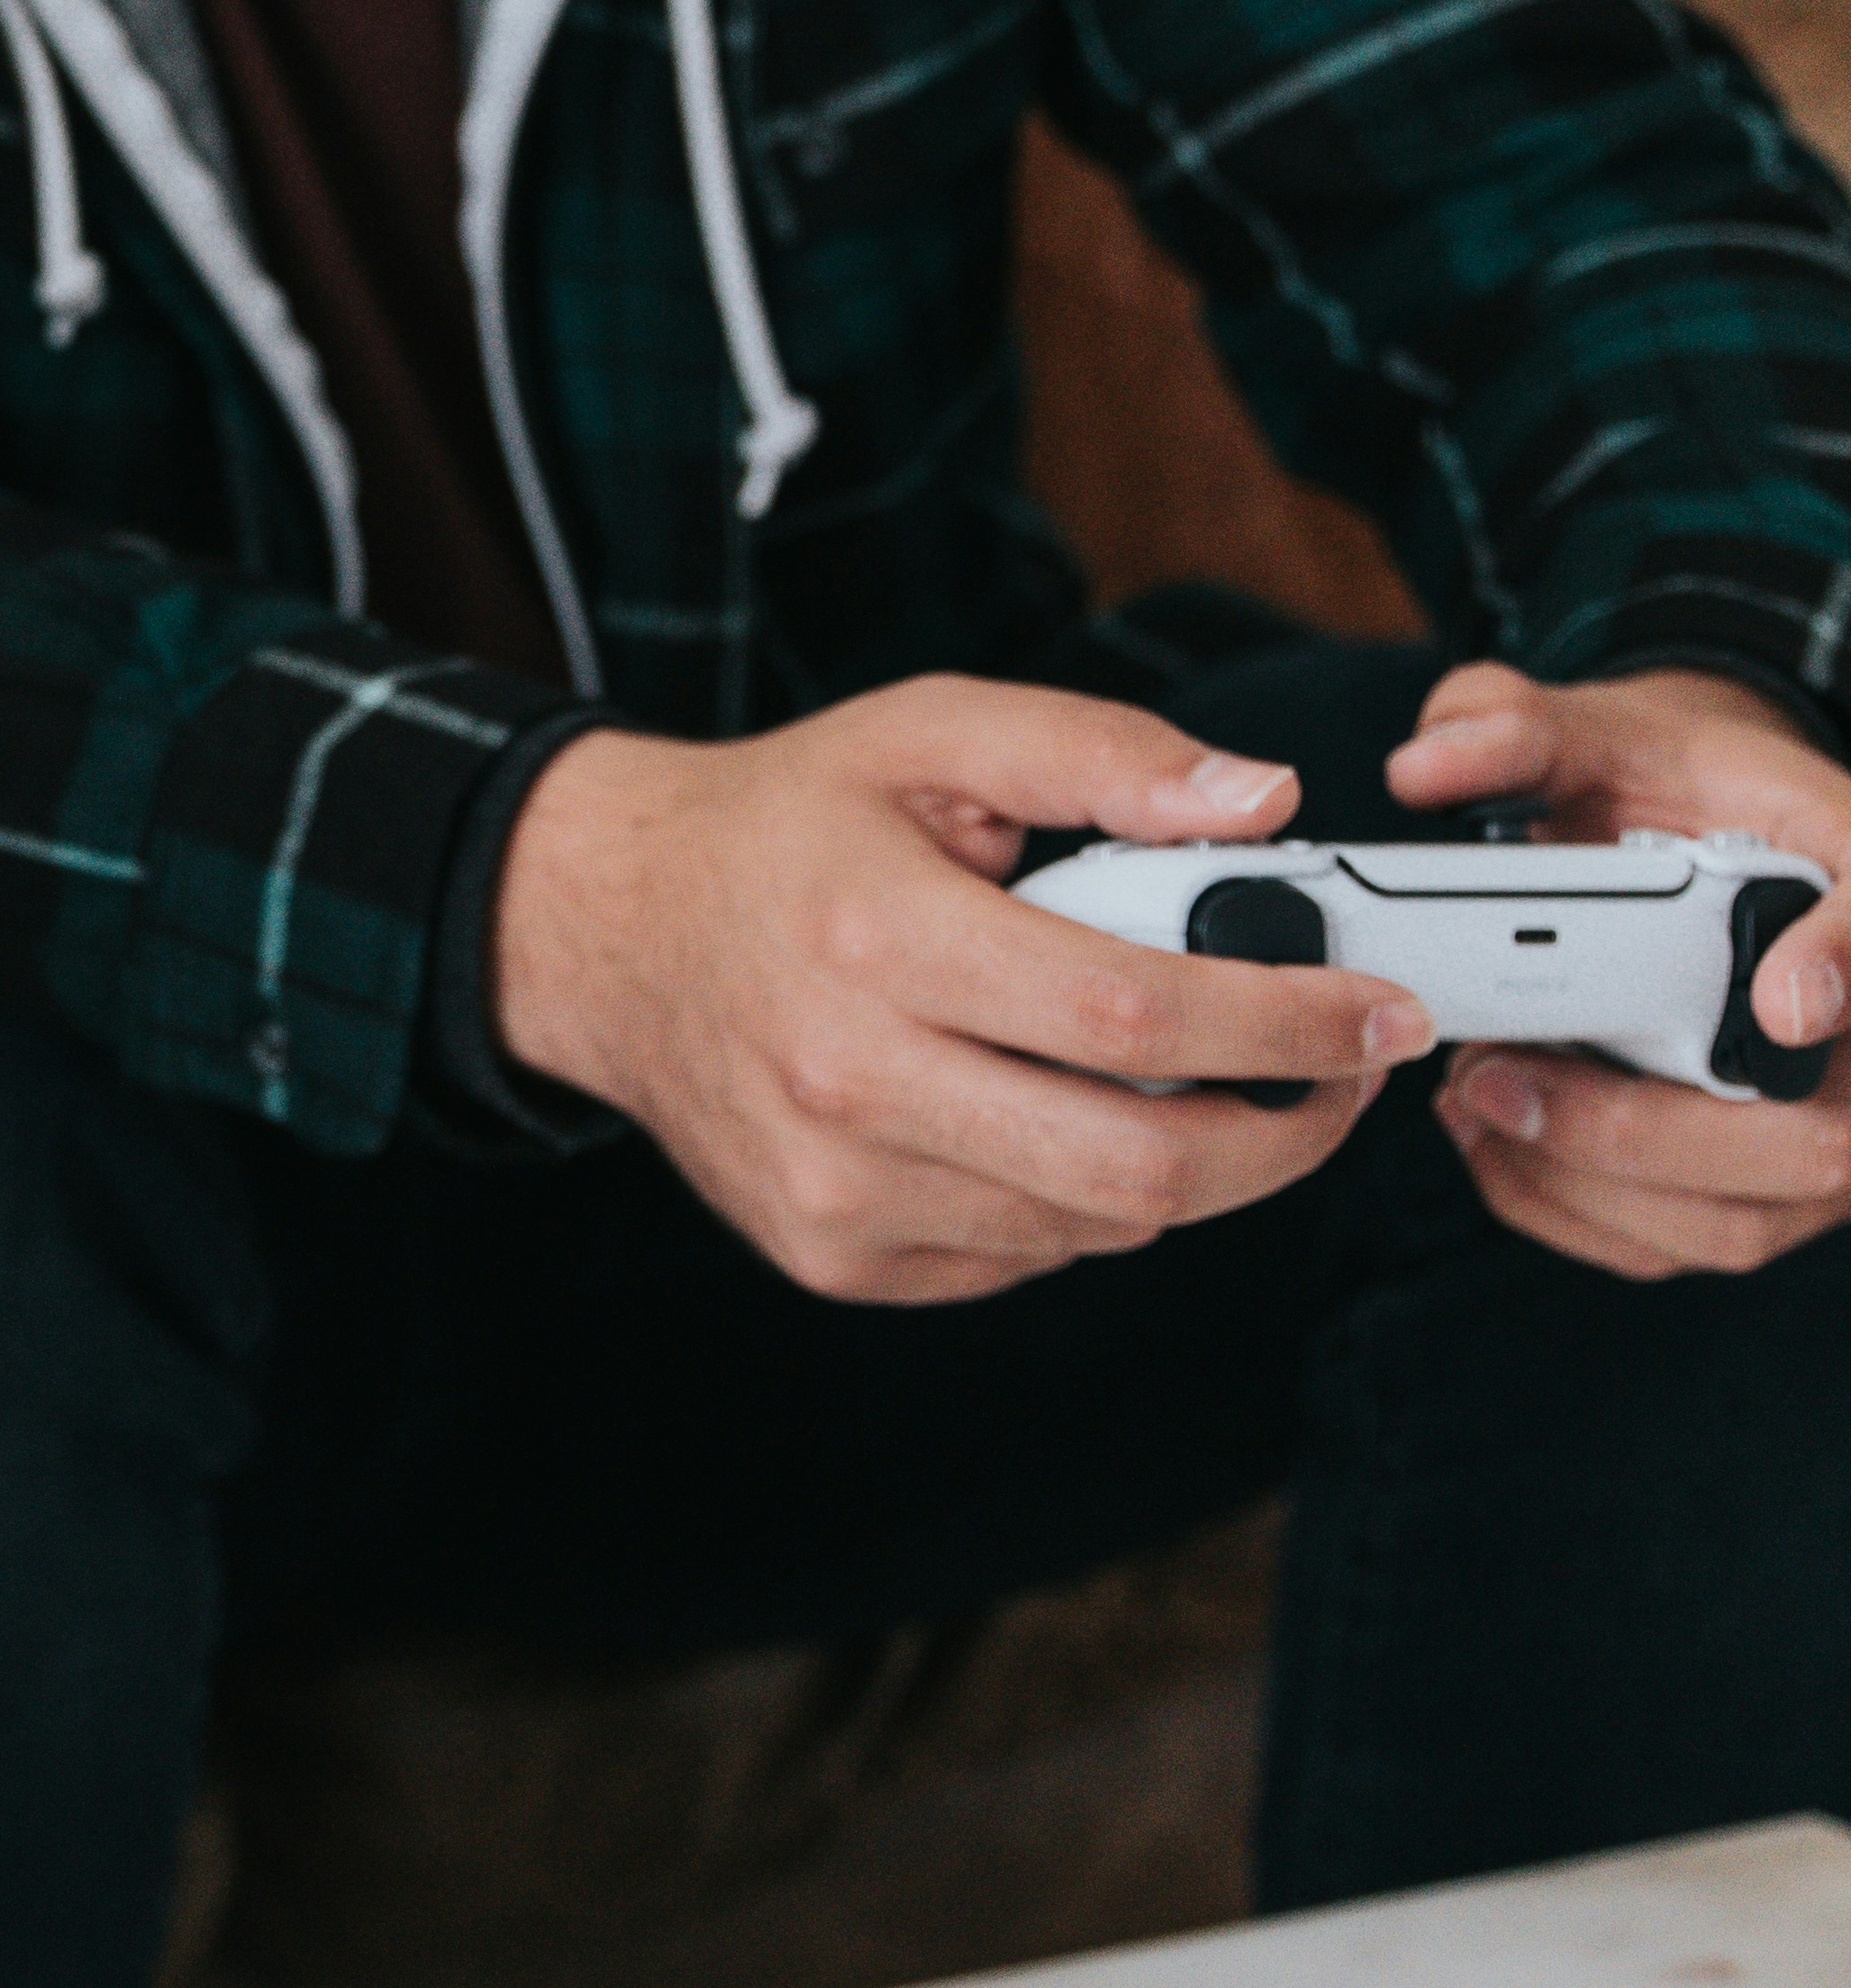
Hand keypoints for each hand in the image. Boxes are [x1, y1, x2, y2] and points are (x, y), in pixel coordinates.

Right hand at [495, 680, 1434, 1304]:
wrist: (609, 933)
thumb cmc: (788, 826)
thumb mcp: (931, 734)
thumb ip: (1101, 753)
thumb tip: (1261, 803)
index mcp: (880, 936)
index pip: (1132, 1018)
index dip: (1286, 1025)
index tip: (1378, 1013)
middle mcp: (849, 1079)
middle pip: (1138, 1166)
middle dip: (1285, 1131)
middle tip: (1338, 1077)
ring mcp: (837, 1188)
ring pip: (1096, 1223)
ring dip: (1190, 1163)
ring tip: (1200, 1080)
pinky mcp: (834, 1253)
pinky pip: (1025, 1253)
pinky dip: (1082, 1197)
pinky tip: (1057, 1113)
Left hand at [1386, 658, 1850, 1282]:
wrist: (1697, 843)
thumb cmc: (1671, 792)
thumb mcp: (1605, 731)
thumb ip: (1520, 727)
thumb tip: (1427, 767)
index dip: (1847, 963)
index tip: (1782, 1002)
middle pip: (1817, 1136)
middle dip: (1638, 1128)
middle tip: (1495, 1071)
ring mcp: (1823, 1127)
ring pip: (1739, 1218)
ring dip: (1586, 1179)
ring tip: (1471, 1095)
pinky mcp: (1762, 1190)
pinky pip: (1680, 1243)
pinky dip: (1570, 1210)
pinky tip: (1491, 1140)